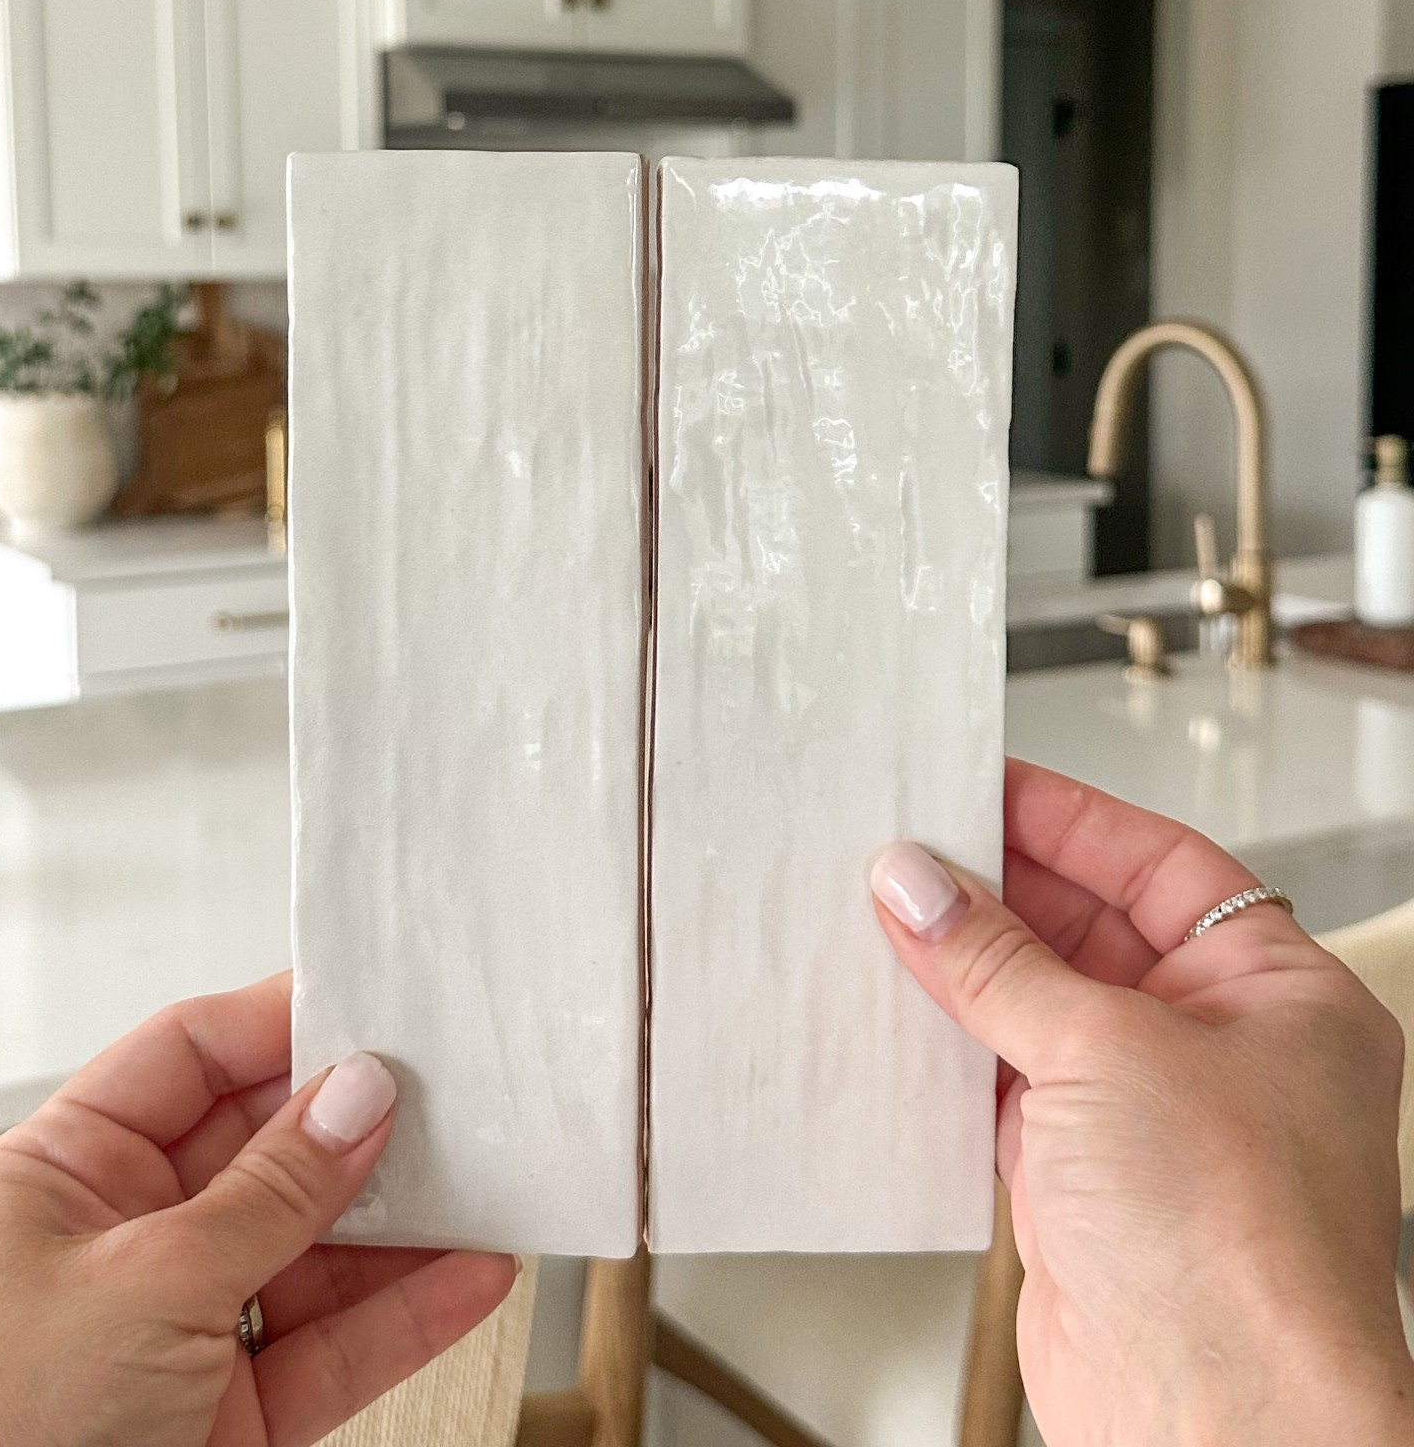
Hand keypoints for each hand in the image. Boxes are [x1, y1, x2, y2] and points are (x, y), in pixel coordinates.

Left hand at [0, 973, 514, 1446]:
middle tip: (447, 1090)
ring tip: (483, 1179)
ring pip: (313, 1253)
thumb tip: (356, 1095)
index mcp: (61, 1176)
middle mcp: (120, 1245)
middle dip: (356, 1125)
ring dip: (402, 1224)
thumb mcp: (143, 1283)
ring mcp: (178, 1333)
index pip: (185, 1060)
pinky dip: (406, 1314)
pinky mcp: (229, 1417)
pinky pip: (333, 1348)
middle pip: (263, 1150)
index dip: (278, 1024)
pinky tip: (469, 1275)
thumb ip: (267, 1190)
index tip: (368, 1001)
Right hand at [872, 758, 1413, 1446]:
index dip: (1066, 818)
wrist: (1218, 1425)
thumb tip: (920, 883)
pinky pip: (1004, 1083)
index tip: (978, 781)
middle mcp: (1223, 1050)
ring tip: (883, 915)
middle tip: (905, 847)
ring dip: (963, 969)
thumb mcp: (1108, 1051)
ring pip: (1040, 1007)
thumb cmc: (1241, 1251)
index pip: (1161, 865)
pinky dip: (949, 1048)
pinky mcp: (1085, 1185)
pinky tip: (894, 1014)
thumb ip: (998, 961)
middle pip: (1093, 929)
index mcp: (1279, 993)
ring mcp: (1152, 1120)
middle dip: (998, 891)